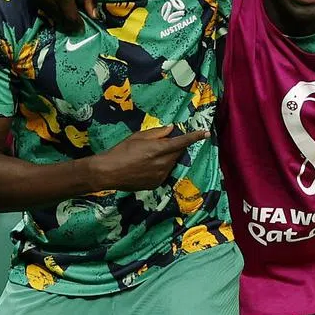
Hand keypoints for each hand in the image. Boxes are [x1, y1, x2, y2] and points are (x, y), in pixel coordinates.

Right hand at [27, 0, 95, 32]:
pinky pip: (41, 9)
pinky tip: (56, 6)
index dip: (77, 25)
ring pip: (50, 16)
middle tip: (75, 24)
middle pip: (60, 20)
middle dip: (68, 23)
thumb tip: (94, 16)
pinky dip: (49, 10)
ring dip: (58, 17)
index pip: (71, 19)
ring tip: (66, 14)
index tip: (81, 27)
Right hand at [94, 126, 208, 191]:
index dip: (195, 137)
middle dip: (175, 147)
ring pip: (171, 163)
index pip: (182, 142)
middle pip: (178, 152)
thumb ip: (157, 133)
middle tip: (162, 144)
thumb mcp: (138, 137)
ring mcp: (161, 175)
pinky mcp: (156, 184)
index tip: (205, 133)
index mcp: (159, 149)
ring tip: (149, 156)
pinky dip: (161, 167)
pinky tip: (146, 167)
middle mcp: (163, 164)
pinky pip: (164, 173)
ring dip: (167, 157)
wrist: (108, 172)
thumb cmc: (121, 151)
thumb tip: (171, 130)